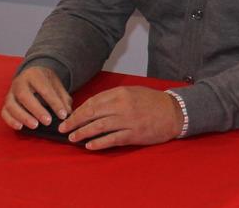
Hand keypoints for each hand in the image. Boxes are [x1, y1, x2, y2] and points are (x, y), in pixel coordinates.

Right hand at [2, 66, 71, 129]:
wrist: (32, 75)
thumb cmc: (46, 82)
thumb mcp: (57, 85)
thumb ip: (63, 98)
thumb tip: (67, 113)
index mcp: (34, 75)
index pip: (45, 89)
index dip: (54, 103)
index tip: (63, 115)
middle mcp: (19, 82)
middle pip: (24, 96)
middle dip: (36, 110)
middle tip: (48, 121)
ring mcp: (10, 93)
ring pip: (12, 105)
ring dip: (23, 117)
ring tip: (35, 126)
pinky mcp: (5, 103)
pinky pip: (4, 112)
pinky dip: (11, 121)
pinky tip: (20, 127)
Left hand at [58, 86, 183, 150]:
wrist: (174, 112)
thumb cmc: (152, 102)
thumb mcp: (133, 92)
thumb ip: (114, 97)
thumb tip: (92, 107)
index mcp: (121, 93)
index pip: (93, 102)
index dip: (79, 110)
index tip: (69, 117)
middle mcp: (122, 106)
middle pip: (92, 114)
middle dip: (75, 122)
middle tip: (63, 129)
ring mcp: (128, 121)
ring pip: (99, 127)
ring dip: (83, 133)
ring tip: (73, 138)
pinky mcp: (133, 134)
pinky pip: (112, 139)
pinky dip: (99, 143)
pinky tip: (90, 146)